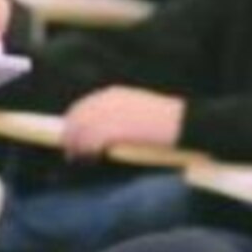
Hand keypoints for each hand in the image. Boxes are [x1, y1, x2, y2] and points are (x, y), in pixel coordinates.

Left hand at [60, 86, 183, 159]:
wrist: (181, 122)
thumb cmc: (165, 120)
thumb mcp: (139, 109)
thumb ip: (120, 114)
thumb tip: (106, 131)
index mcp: (114, 94)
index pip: (83, 106)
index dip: (75, 121)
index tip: (72, 134)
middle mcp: (108, 101)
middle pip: (78, 117)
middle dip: (71, 134)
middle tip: (70, 150)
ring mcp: (110, 114)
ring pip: (81, 130)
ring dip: (76, 144)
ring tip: (76, 157)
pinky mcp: (115, 129)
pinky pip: (92, 141)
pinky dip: (86, 150)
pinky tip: (89, 157)